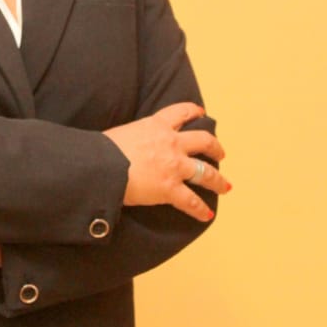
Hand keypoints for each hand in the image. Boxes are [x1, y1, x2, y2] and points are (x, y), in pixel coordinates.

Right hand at [102, 102, 230, 221]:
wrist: (102, 165)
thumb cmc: (103, 149)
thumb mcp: (122, 132)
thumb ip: (134, 136)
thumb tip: (127, 145)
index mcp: (157, 125)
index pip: (181, 112)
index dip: (194, 112)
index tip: (201, 113)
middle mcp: (171, 143)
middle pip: (204, 140)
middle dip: (215, 148)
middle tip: (220, 153)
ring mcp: (174, 166)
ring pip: (206, 172)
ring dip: (218, 180)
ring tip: (225, 186)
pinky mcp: (170, 188)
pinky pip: (190, 201)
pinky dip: (199, 209)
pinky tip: (206, 215)